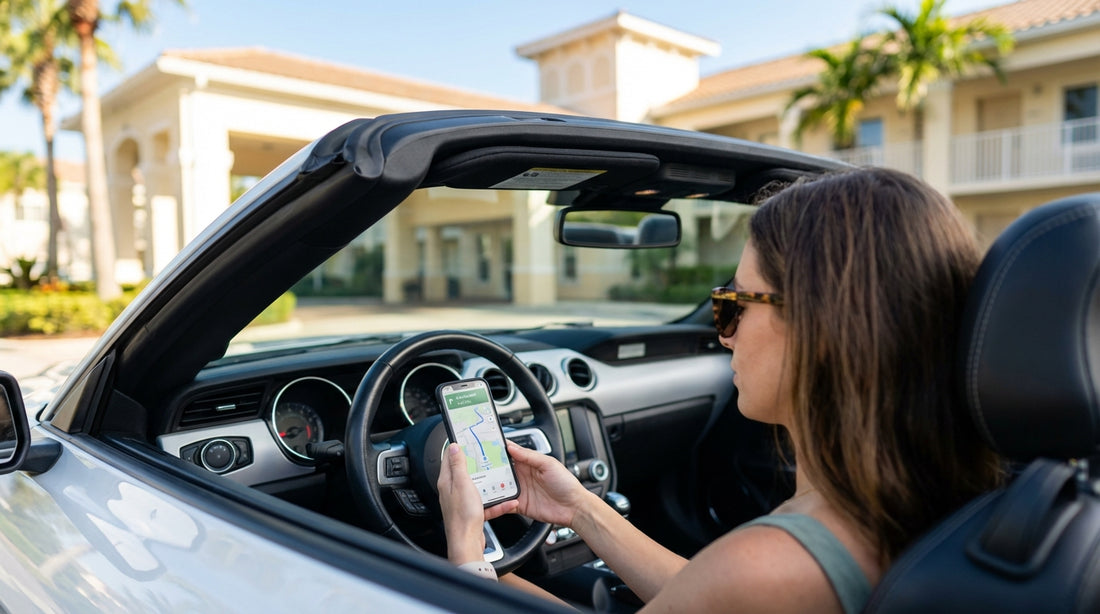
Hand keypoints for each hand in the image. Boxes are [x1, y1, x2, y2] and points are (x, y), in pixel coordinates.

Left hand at [437, 443, 500, 563]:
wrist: (467, 543)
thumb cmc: (462, 516)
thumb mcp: (462, 484)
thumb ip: (458, 465)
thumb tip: (453, 447)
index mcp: (447, 482)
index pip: (449, 459)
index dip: (457, 448)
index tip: (466, 440)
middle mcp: (453, 491)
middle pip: (465, 472)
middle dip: (478, 465)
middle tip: (489, 458)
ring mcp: (462, 502)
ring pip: (479, 488)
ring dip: (491, 485)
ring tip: (502, 481)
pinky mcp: (472, 513)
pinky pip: (487, 504)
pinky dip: (497, 503)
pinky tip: (508, 503)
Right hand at [484, 440, 590, 527]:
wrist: (574, 508)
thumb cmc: (566, 483)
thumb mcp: (549, 464)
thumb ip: (529, 456)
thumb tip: (511, 447)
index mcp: (529, 463)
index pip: (510, 454)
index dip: (498, 450)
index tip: (485, 446)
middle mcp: (522, 476)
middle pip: (500, 470)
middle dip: (489, 468)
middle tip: (477, 465)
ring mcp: (520, 491)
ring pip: (499, 486)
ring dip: (490, 485)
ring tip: (480, 482)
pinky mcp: (519, 505)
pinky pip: (504, 504)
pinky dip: (497, 503)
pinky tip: (491, 500)